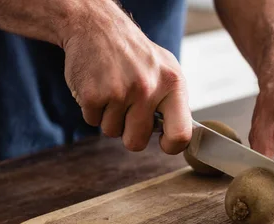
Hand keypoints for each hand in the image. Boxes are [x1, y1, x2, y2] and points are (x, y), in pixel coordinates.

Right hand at [60, 1, 191, 153]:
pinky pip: (92, 121)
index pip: (181, 134)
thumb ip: (174, 103)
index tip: (164, 143)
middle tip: (127, 109)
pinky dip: (92, 109)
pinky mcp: (94, 94)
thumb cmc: (134, 52)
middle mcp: (148, 88)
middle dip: (129, 132)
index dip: (171, 146)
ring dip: (109, 117)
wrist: (97, 27)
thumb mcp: (166, 70)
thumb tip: (181, 135)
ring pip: (112, 132)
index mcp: (172, 84)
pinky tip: (98, 87)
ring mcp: (120, 92)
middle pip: (137, 142)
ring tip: (112, 90)